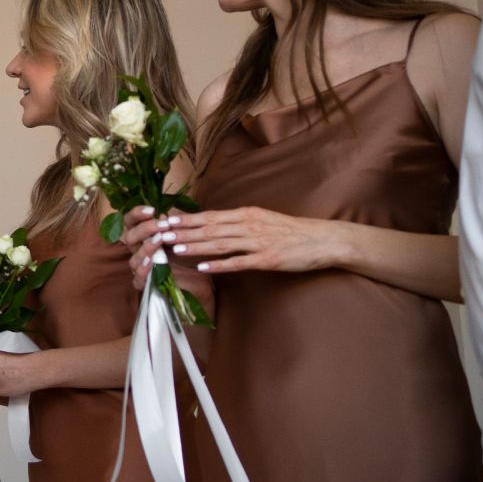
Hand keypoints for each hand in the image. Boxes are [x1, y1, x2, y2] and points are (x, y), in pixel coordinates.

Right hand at [120, 206, 180, 287]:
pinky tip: (151, 263)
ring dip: (146, 248)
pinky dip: (143, 271)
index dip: (137, 214)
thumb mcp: (180, 234)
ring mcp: (140, 267)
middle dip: (145, 229)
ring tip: (160, 240)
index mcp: (142, 236)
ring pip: (133, 258)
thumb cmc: (185, 252)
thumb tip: (164, 215)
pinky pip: (137, 280)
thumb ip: (171, 225)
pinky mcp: (146, 283)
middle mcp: (137, 250)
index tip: (152, 210)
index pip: (130, 221)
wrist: (197, 277)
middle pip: (129, 238)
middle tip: (163, 225)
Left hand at [143, 206, 341, 276]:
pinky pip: (239, 262)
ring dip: (196, 246)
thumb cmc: (291, 231)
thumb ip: (239, 222)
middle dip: (183, 231)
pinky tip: (202, 267)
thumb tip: (213, 224)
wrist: (323, 240)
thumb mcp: (263, 219)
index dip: (186, 218)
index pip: (210, 215)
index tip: (165, 219)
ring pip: (221, 243)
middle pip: (210, 228)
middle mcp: (249, 225)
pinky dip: (219, 264)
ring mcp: (258, 242)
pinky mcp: (267, 259)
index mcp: (247, 214)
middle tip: (160, 233)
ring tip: (175, 248)